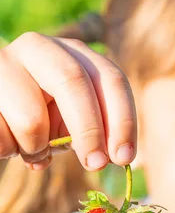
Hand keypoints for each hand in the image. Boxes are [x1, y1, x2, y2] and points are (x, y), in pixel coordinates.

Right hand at [0, 32, 136, 170]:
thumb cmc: (42, 119)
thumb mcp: (74, 122)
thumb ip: (99, 131)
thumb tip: (119, 157)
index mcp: (75, 53)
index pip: (110, 78)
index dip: (123, 120)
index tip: (124, 157)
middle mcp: (40, 47)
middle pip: (74, 81)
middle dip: (89, 131)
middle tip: (96, 165)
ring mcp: (4, 63)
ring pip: (32, 119)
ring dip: (36, 148)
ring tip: (31, 147)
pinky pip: (2, 135)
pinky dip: (9, 149)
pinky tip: (8, 141)